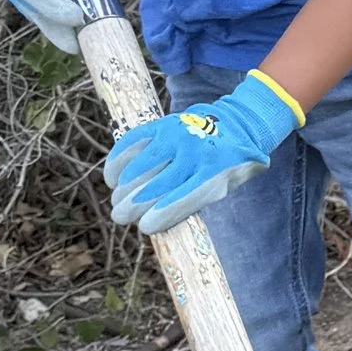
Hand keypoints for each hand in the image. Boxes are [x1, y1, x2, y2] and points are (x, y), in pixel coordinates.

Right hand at [105, 70, 300, 232]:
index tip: (144, 227)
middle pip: (156, 184)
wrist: (239, 123)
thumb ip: (197, 201)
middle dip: (133, 205)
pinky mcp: (162, 124)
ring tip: (117, 201)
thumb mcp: (225, 186)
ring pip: (140, 165)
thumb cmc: (230, 165)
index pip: (184, 199)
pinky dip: (118, 161)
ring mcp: (176, 135)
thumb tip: (157, 221)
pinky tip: (112, 178)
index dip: (161, 215)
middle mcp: (195, 152)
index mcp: (215, 173)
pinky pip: (132, 142)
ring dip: (123, 186)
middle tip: (120, 217)